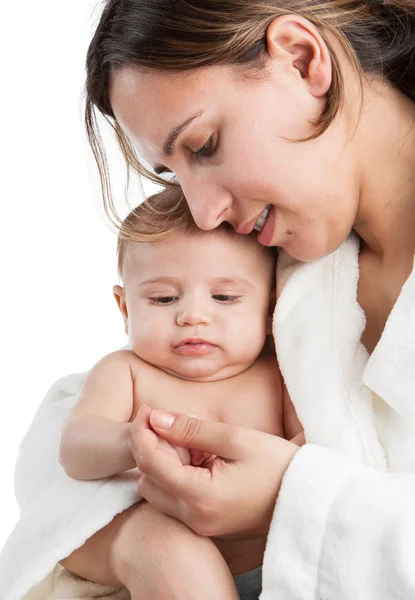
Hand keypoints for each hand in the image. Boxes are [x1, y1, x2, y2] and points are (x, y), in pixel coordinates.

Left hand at [130, 406, 298, 538]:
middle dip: (151, 449)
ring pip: (157, 492)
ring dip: (164, 464)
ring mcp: (200, 526)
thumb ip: (192, 429)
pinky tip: (201, 460)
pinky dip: (177, 477)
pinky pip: (175, 501)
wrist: (308, 502)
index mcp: (200, 497)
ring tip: (193, 444)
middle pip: (147, 480)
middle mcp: (194, 518)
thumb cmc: (279, 466)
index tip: (147, 410)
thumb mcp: (236, 439)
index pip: (150, 463)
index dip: (142, 432)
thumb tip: (156, 418)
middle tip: (173, 425)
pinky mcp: (206, 526)